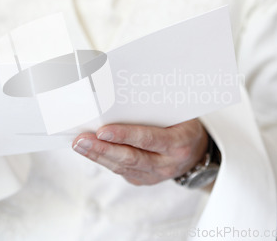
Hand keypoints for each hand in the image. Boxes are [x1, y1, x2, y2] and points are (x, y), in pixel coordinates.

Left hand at [72, 119, 207, 185]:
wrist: (197, 152)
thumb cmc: (185, 126)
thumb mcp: (180, 114)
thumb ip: (157, 109)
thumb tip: (124, 95)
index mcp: (179, 144)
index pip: (148, 140)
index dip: (124, 136)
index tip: (103, 130)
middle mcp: (167, 164)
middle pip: (130, 158)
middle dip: (102, 149)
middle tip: (81, 140)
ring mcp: (154, 176)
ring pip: (122, 167)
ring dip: (97, 155)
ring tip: (79, 144)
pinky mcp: (143, 180)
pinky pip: (121, 171)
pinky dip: (104, 160)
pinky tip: (90, 151)